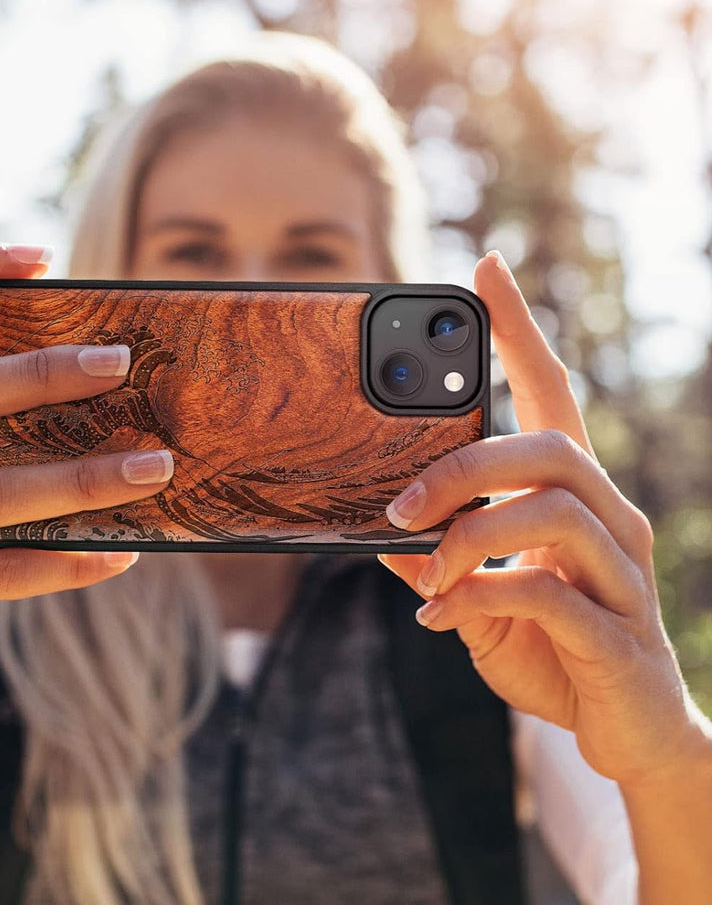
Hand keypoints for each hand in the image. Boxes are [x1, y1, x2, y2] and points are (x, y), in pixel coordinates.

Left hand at [377, 250, 706, 787]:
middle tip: (399, 505)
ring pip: (553, 511)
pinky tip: (443, 616)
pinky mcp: (619, 634)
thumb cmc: (551, 647)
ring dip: (469, 535)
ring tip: (424, 570)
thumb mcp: (477, 596)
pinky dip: (481, 596)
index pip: (551, 393)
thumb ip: (438, 560)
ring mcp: (622, 575)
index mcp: (572, 496)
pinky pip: (548, 592)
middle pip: (549, 447)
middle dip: (464, 467)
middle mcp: (609, 519)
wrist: (625, 733)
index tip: (485, 269)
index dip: (520, 330)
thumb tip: (378, 534)